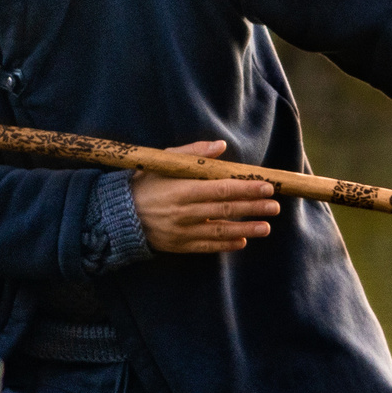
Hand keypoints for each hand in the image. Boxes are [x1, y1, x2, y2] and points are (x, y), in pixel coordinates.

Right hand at [132, 141, 280, 253]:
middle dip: (253, 208)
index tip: (266, 187)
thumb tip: (220, 146)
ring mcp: (182, 231)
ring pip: (220, 231)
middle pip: (225, 209)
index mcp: (181, 189)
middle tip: (274, 206)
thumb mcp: (164, 162)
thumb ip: (193, 153)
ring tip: (266, 227)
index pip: (221, 188)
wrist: (117, 214)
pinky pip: (207, 246)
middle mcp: (184, 212)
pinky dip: (226, 244)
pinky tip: (242, 241)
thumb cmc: (144, 183)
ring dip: (246, 229)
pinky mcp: (178, 245)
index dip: (246, 188)